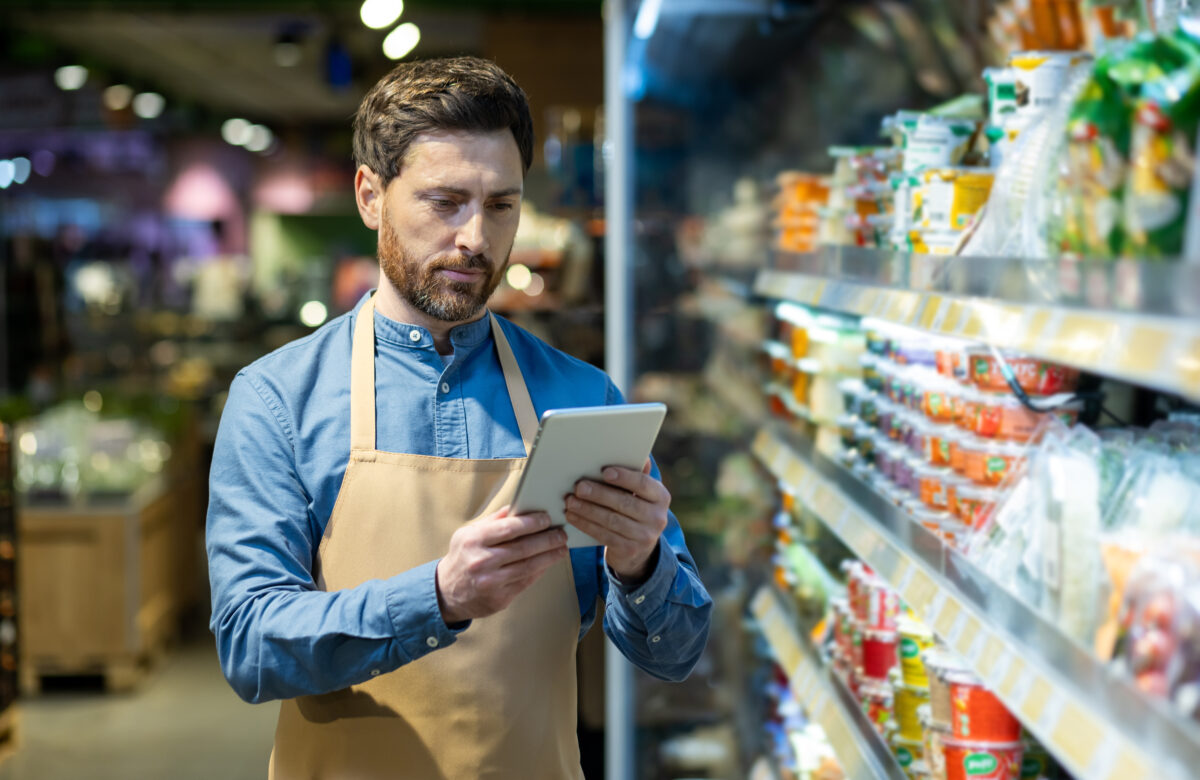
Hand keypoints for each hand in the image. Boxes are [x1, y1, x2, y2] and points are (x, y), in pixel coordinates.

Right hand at [435, 505, 567, 624]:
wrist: (446, 592)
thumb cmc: (462, 557)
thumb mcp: (468, 534)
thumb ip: (493, 520)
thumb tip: (519, 506)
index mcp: (474, 541)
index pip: (509, 528)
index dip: (532, 522)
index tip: (547, 518)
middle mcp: (481, 562)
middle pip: (523, 548)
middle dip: (547, 540)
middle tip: (562, 534)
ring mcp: (491, 583)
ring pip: (528, 567)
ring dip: (549, 556)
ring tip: (562, 548)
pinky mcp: (499, 599)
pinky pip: (525, 582)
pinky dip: (540, 571)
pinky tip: (548, 562)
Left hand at [565, 459, 669, 582]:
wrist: (639, 548)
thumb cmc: (635, 510)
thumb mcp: (641, 494)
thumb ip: (636, 475)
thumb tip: (639, 454)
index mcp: (661, 497)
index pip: (643, 484)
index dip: (624, 477)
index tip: (605, 472)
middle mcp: (657, 517)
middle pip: (625, 503)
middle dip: (599, 494)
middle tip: (579, 487)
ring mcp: (645, 536)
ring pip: (612, 520)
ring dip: (587, 510)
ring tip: (570, 501)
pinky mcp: (629, 550)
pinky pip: (604, 535)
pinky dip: (586, 525)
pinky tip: (573, 517)